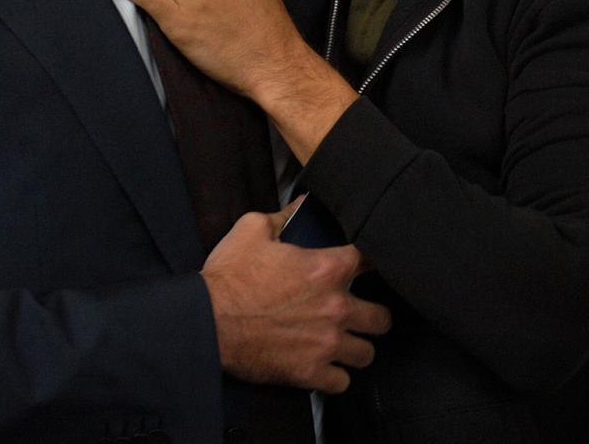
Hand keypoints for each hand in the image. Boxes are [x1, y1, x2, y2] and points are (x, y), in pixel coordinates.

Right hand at [202, 200, 391, 392]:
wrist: (207, 321)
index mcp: (327, 269)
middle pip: (381, 318)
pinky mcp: (310, 372)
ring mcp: (325, 343)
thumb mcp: (252, 230)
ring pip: (366, 354)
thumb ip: (283, 216)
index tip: (365, 269)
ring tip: (344, 344)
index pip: (370, 261)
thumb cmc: (229, 278)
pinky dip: (335, 377)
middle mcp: (335, 306)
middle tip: (359, 315)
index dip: (369, 263)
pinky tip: (325, 368)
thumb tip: (300, 206)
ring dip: (356, 348)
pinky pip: (342, 383)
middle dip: (372, 316)